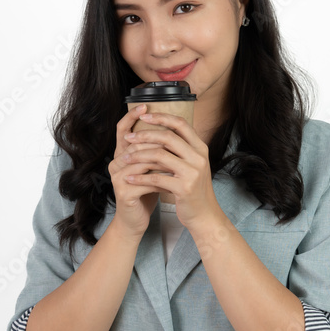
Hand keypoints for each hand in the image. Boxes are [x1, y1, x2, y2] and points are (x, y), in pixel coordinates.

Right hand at [108, 104, 165, 237]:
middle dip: (154, 138)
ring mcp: (117, 177)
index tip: (146, 106)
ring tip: (179, 158)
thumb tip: (172, 128)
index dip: (132, 116)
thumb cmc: (145, 191)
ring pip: (142, 161)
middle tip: (173, 135)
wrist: (135, 218)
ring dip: (162, 160)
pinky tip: (174, 179)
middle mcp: (115, 163)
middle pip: (134, 143)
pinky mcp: (123, 192)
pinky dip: (161, 179)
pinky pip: (145, 181)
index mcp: (121, 154)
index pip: (123, 129)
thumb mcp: (151, 167)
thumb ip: (154, 150)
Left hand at [119, 111, 223, 230]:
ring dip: (138, 156)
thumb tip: (160, 132)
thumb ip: (181, 149)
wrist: (204, 215)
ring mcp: (192, 172)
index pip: (181, 124)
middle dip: (145, 135)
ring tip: (124, 158)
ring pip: (160, 156)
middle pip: (168, 137)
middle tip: (129, 138)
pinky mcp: (184, 188)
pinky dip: (140, 177)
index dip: (161, 117)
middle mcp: (198, 157)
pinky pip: (156, 178)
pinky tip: (130, 178)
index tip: (144, 115)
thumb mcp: (192, 165)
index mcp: (200, 148)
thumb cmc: (194, 189)